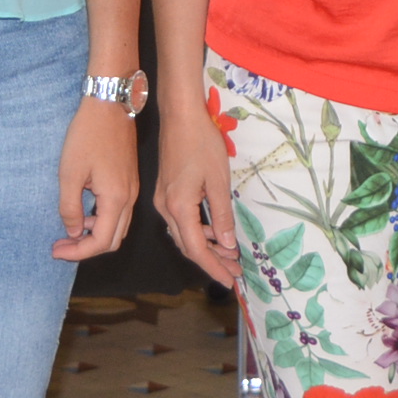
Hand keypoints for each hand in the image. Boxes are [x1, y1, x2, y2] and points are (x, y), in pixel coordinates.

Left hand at [50, 96, 139, 262]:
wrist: (109, 105)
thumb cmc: (88, 135)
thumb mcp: (69, 173)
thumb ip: (70, 207)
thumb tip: (72, 230)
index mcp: (116, 199)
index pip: (100, 242)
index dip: (77, 253)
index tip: (55, 250)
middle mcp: (129, 198)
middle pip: (113, 240)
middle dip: (86, 249)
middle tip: (61, 246)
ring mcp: (132, 189)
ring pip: (118, 228)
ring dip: (95, 235)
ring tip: (69, 232)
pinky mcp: (129, 181)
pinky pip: (120, 213)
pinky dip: (102, 221)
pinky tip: (84, 213)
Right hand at [153, 89, 240, 288]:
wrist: (180, 116)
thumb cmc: (201, 144)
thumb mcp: (218, 181)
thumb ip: (222, 214)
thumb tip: (227, 244)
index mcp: (179, 208)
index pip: (196, 249)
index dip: (213, 267)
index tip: (230, 281)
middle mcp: (166, 208)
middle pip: (188, 245)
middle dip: (212, 261)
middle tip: (235, 271)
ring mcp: (163, 200)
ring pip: (184, 234)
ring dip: (206, 246)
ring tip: (230, 255)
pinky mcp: (166, 192)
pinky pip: (181, 221)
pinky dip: (198, 231)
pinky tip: (214, 232)